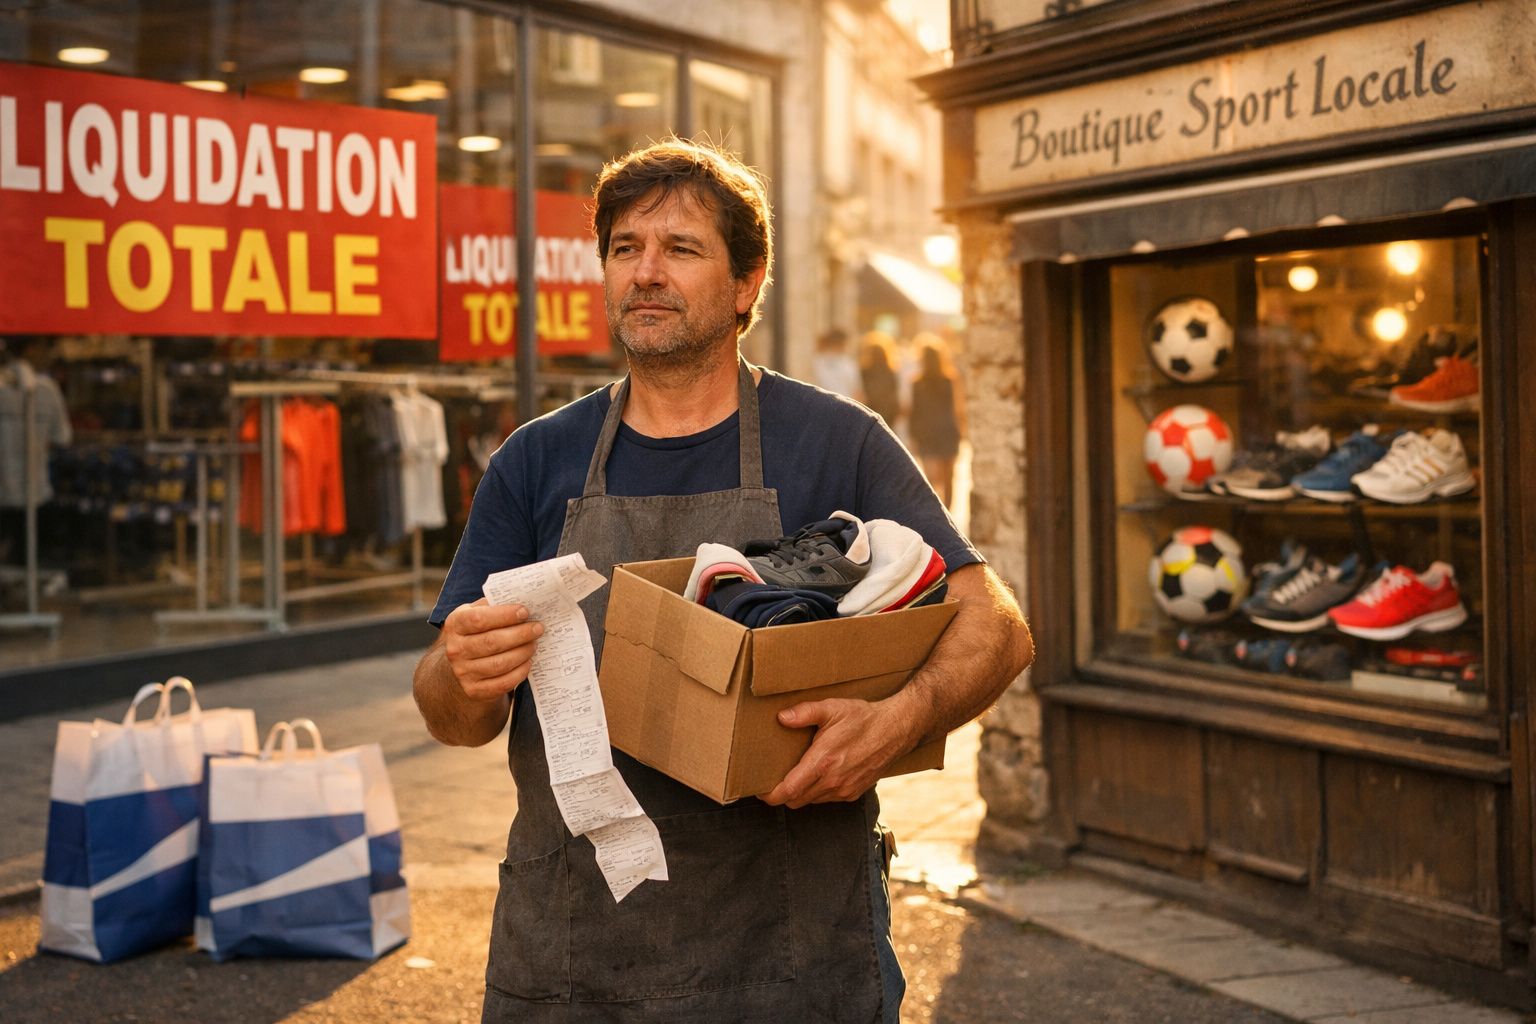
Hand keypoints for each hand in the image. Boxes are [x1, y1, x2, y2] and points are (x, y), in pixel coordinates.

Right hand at [441, 597, 543, 701]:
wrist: (458, 667)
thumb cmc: (475, 633)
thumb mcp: (475, 614)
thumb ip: (492, 605)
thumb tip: (522, 598)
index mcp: (454, 625)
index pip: (479, 619)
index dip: (504, 615)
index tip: (525, 612)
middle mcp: (455, 650)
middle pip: (492, 642)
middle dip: (520, 634)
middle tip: (538, 628)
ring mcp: (463, 673)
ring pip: (500, 663)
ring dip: (523, 652)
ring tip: (534, 644)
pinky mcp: (475, 690)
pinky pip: (503, 682)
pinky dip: (520, 671)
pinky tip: (528, 661)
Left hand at [760, 697, 915, 808]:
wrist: (896, 729)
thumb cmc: (863, 718)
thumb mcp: (832, 708)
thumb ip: (804, 712)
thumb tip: (781, 717)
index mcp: (823, 762)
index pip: (788, 791)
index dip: (770, 795)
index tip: (759, 790)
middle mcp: (833, 781)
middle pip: (795, 800)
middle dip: (781, 794)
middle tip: (772, 780)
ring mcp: (844, 790)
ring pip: (811, 801)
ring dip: (800, 793)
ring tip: (794, 775)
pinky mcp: (853, 793)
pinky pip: (827, 799)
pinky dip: (817, 792)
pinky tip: (818, 775)